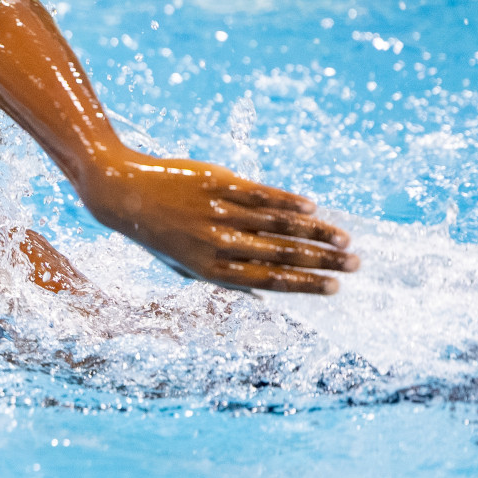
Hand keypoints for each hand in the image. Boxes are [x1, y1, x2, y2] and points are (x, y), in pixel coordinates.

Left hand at [78, 152, 357, 294]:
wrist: (122, 194)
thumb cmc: (157, 234)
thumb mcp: (183, 266)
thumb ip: (221, 278)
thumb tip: (261, 293)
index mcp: (210, 270)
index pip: (268, 281)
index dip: (304, 285)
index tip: (334, 288)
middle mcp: (217, 243)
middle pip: (280, 254)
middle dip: (322, 261)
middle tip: (355, 264)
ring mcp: (218, 212)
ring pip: (277, 224)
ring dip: (315, 232)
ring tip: (343, 238)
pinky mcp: (216, 184)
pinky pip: (260, 194)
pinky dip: (288, 201)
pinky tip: (312, 207)